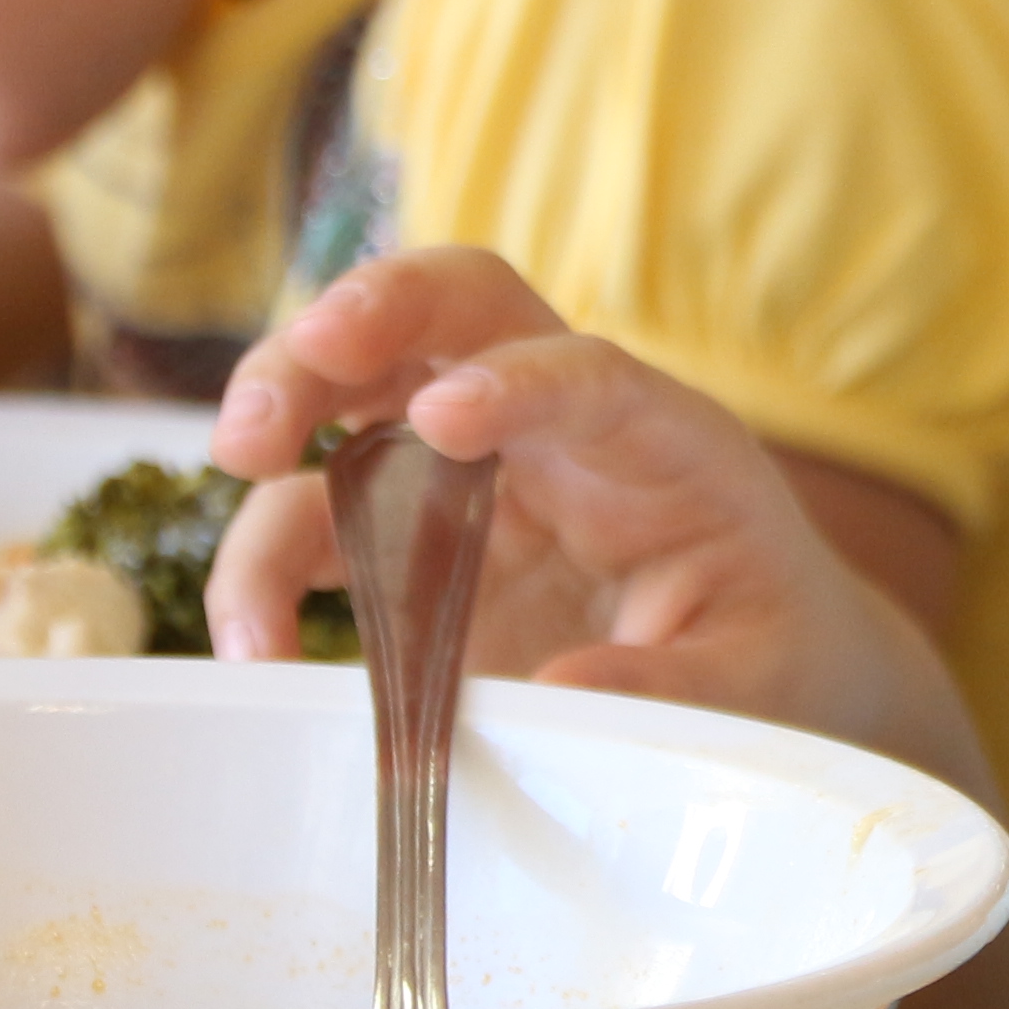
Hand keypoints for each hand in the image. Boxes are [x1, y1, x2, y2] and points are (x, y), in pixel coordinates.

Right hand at [205, 246, 985, 782]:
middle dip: (364, 314)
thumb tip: (559, 696)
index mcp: (659, 440)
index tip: (449, 418)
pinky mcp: (411, 539)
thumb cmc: (767, 650)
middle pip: (450, 312)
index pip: (590, 373)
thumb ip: (673, 687)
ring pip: (358, 390)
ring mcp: (471, 473)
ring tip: (241, 490)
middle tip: (296, 368)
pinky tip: (248, 639)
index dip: (521, 380)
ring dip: (282, 410)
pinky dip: (266, 560)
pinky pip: (320, 517)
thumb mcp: (755, 681)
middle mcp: (554, 428)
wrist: (760, 665)